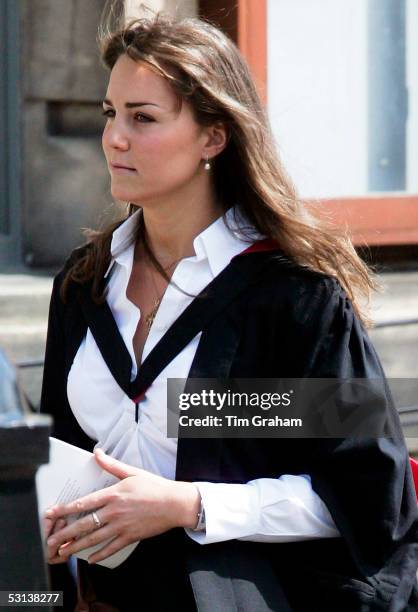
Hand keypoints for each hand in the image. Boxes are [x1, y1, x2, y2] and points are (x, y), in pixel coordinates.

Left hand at [44, 448, 200, 564]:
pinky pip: (112, 548)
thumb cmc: (154, 486)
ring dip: (77, 546)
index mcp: (114, 494)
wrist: (174, 503)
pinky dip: (100, 555)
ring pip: (95, 539)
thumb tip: (96, 452)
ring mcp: (122, 526)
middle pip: (85, 524)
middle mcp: (115, 511)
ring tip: (63, 551)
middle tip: (50, 540)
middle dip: (66, 533)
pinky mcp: (131, 536)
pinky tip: (90, 559)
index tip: (51, 512)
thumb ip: (111, 464)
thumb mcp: (132, 472)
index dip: (66, 508)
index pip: (84, 502)